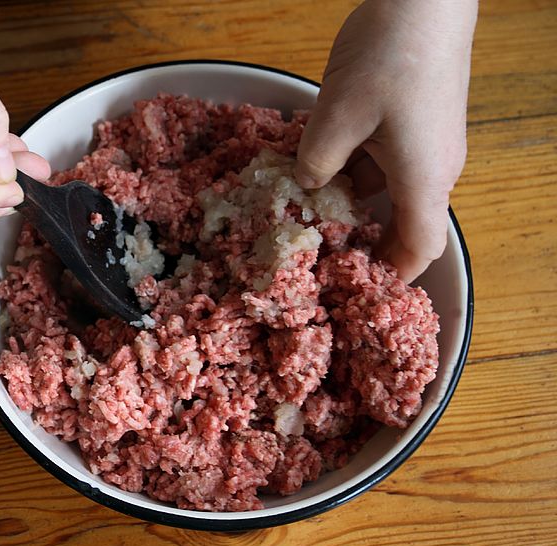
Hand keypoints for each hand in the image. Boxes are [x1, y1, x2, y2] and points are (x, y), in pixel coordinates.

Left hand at [296, 0, 476, 280]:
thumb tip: (305, 184)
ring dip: (351, 203)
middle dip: (364, 244)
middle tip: (321, 257)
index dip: (392, 277)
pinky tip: (318, 166)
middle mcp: (434, 169)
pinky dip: (355, 170)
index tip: (361, 294)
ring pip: (389, 191)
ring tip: (307, 214)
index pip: (418, 250)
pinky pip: (386, 161)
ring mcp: (428, 143)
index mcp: (424, 180)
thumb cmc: (389, 58)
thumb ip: (316, 164)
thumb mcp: (335, 119)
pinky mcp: (417, 122)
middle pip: (404, 224)